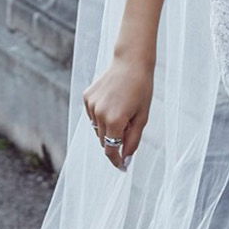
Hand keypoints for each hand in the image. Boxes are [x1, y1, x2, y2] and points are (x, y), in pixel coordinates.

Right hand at [82, 53, 153, 170]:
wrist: (131, 62)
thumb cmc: (141, 89)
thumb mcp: (142, 117)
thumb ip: (133, 140)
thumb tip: (126, 157)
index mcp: (115, 121)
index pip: (110, 150)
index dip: (116, 161)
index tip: (122, 167)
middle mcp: (99, 114)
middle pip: (104, 141)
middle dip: (115, 140)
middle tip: (129, 125)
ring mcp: (91, 105)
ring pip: (97, 129)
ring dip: (108, 128)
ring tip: (122, 110)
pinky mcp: (87, 97)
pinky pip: (93, 116)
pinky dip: (101, 116)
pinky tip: (113, 102)